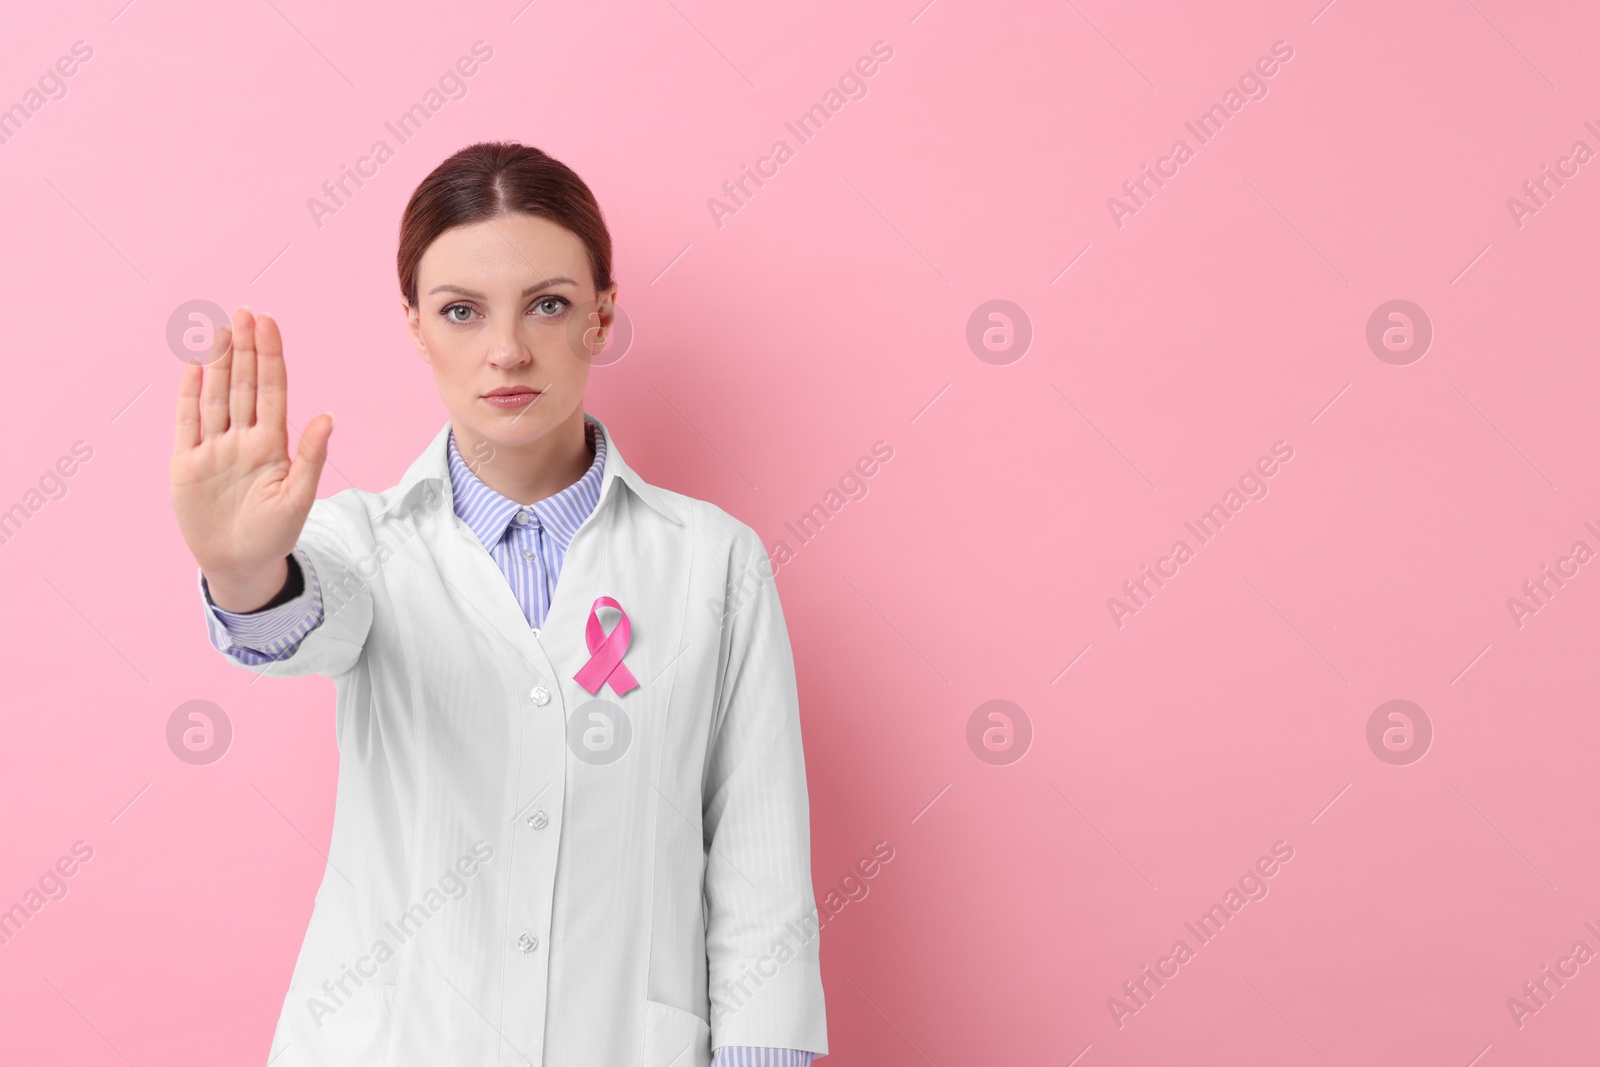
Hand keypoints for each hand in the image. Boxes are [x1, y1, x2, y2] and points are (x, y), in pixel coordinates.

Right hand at [170, 306, 333, 610]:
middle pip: (244, 384)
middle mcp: (243, 438)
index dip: (270, 355)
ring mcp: (215, 448)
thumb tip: (328, 415)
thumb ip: (311, 456)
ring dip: (218, 362)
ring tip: (220, 328)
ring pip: (217, 396)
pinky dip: (189, 395)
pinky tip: (194, 366)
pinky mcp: (187, 463)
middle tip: (244, 311)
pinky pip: (187, 422)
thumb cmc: (275, 533)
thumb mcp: (299, 497)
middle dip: (244, 348)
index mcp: (273, 444)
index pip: (272, 389)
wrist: (240, 564)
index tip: (268, 321)